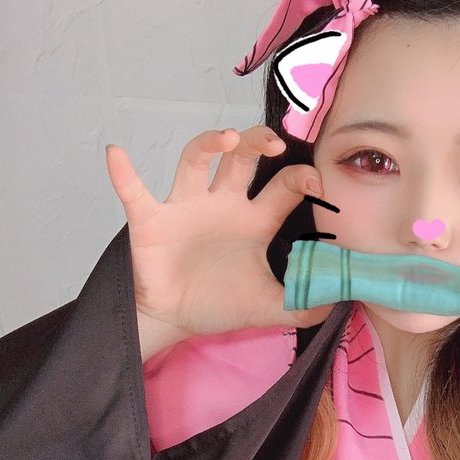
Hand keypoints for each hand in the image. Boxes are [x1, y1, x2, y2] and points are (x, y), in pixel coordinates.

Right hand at [105, 125, 335, 340]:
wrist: (176, 320)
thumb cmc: (221, 304)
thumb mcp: (272, 308)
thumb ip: (307, 305)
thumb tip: (343, 299)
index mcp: (255, 220)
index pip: (283, 187)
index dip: (301, 177)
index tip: (315, 180)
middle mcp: (223, 204)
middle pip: (242, 158)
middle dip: (257, 142)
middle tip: (273, 142)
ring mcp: (186, 207)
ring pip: (196, 160)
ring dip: (208, 144)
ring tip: (226, 139)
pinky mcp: (152, 220)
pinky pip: (134, 192)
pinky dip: (124, 174)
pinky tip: (116, 153)